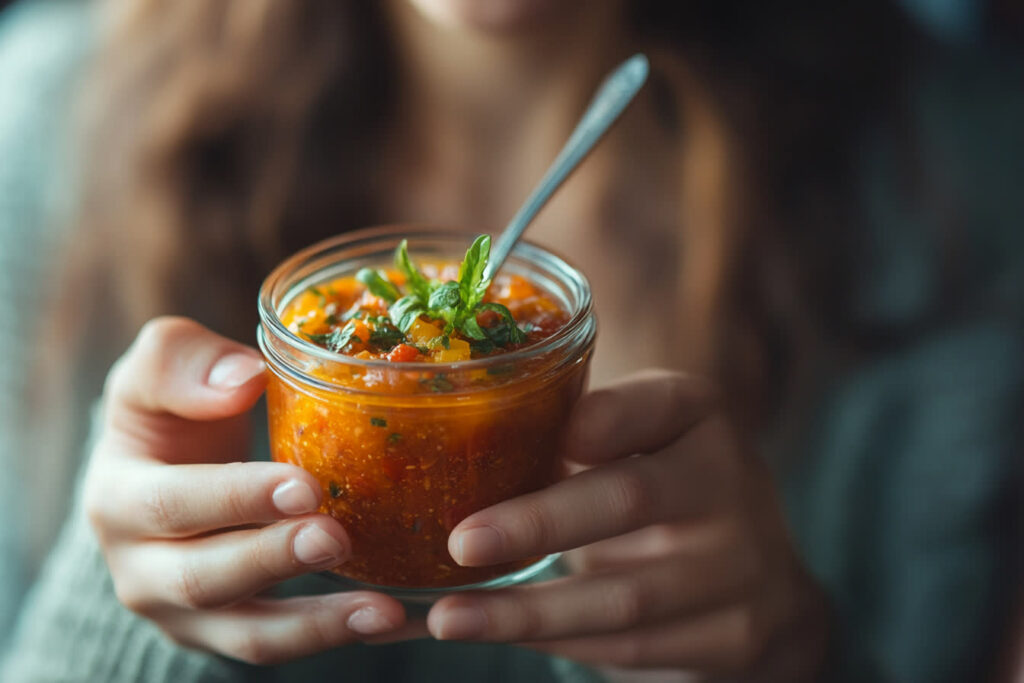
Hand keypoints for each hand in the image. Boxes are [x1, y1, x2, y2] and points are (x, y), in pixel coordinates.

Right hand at [84, 317, 410, 663]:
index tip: (304, 488)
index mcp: (119, 499)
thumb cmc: (172, 409)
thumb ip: (185, 361)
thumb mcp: (160, 365)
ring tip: (383, 610)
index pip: (173, 505)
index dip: (237, 498)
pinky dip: (342, 638)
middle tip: (339, 538)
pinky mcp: (230, 632)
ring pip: (248, 635)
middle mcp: (142, 571)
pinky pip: (285, 644)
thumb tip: (241, 381)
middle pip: (205, 580)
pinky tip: (397, 622)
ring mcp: (186, 614)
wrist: (164, 467)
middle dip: (276, 561)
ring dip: (316, 627)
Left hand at [426, 370, 829, 679]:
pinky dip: (555, 641)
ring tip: (451, 617)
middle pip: (628, 500)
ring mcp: (741, 567)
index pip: (650, 404)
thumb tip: (460, 447)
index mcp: (699, 414)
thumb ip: (577, 428)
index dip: (601, 418)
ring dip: (527, 611)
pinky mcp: (732, 636)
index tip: (543, 436)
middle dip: (538, 524)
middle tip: (461, 543)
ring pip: (623, 597)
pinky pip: (629, 647)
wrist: (761, 579)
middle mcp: (732, 482)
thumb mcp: (638, 434)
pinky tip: (502, 633)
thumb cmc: (664, 484)